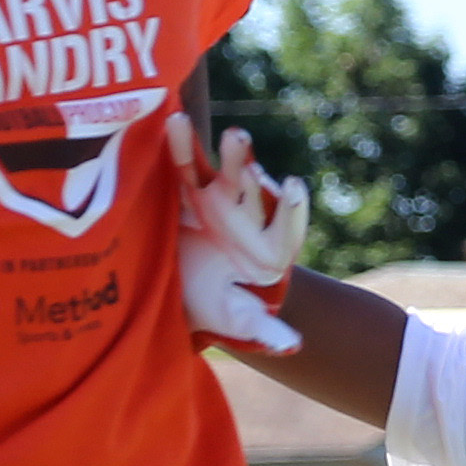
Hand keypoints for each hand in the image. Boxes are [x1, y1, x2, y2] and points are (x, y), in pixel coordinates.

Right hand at [171, 115, 307, 355]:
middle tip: (241, 146)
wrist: (188, 294)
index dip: (291, 207)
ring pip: (224, 171)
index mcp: (269, 249)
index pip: (286, 226)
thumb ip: (262, 329)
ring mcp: (221, 200)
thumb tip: (293, 345)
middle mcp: (249, 218)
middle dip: (247, 167)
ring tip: (216, 130)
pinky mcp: (191, 190)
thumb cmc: (221, 309)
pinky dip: (181, 145)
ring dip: (224, 151)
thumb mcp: (239, 321)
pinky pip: (186, 166)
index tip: (292, 186)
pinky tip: (172, 119)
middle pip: (253, 191)